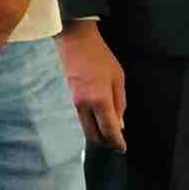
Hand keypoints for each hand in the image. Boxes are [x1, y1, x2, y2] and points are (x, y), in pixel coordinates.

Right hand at [57, 20, 126, 151]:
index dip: (117, 143)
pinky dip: (87, 123)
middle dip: (104, 142)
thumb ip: (120, 103)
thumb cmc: (100, 57)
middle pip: (92, 135)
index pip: (109, 130)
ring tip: (106, 132)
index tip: (122, 149)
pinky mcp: (66, 97)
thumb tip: (119, 124)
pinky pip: (78, 117)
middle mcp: (82, 105)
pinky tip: (94, 120)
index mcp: (99, 100)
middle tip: (115, 142)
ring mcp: (71, 101)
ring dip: (95, 133)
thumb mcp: (118, 78)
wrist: (74, 40)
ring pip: (83, 127)